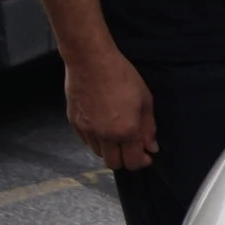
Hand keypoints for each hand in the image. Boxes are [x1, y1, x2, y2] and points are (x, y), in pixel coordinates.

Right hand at [66, 48, 156, 170]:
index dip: (141, 162)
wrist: (90, 61)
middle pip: (113, 164)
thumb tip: (151, 147)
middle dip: (124, 159)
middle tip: (131, 147)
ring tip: (116, 133)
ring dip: (109, 149)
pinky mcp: (73, 122)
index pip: (132, 162)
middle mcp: (104, 135)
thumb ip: (149, 128)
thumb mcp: (145, 101)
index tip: (145, 156)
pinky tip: (102, 125)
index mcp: (126, 131)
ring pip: (98, 153)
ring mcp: (86, 129)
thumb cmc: (122, 76)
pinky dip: (95, 139)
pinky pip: (86, 140)